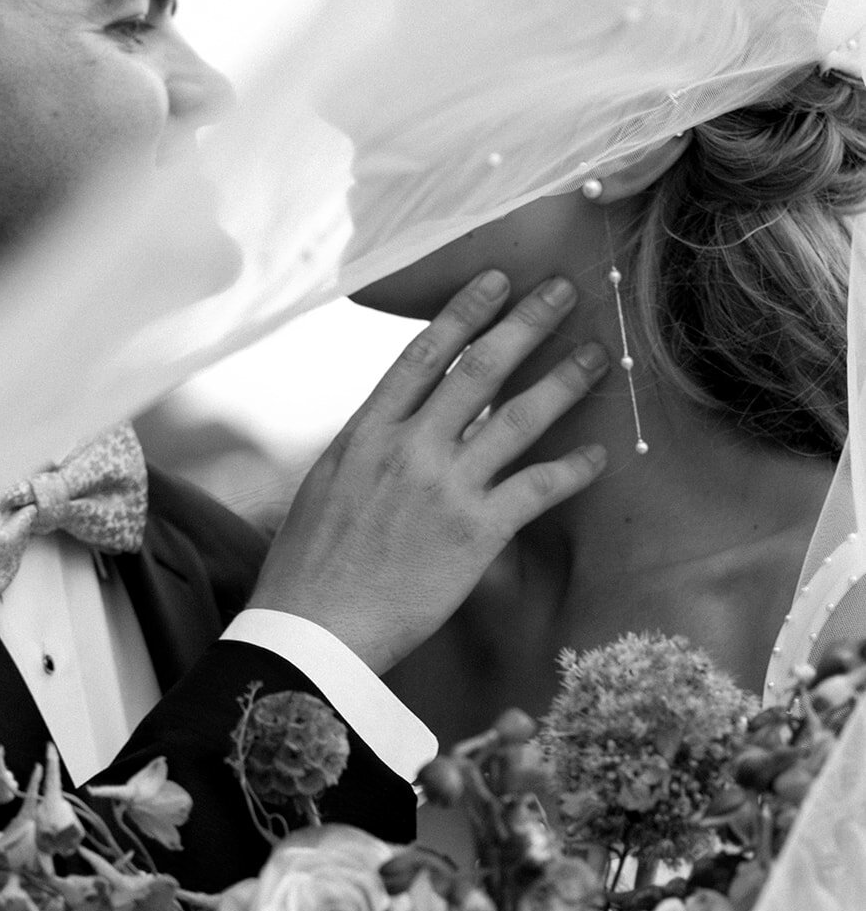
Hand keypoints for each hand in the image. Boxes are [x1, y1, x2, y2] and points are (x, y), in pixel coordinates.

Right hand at [250, 270, 607, 672]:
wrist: (314, 629)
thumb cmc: (309, 569)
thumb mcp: (325, 487)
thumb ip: (364, 450)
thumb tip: (387, 427)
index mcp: (367, 433)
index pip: (423, 354)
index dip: (464, 311)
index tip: (496, 282)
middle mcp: (409, 448)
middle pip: (479, 369)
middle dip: (526, 323)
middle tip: (563, 291)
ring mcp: (445, 487)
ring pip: (518, 417)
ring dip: (564, 381)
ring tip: (598, 356)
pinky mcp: (476, 533)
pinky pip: (537, 488)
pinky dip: (572, 468)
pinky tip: (599, 455)